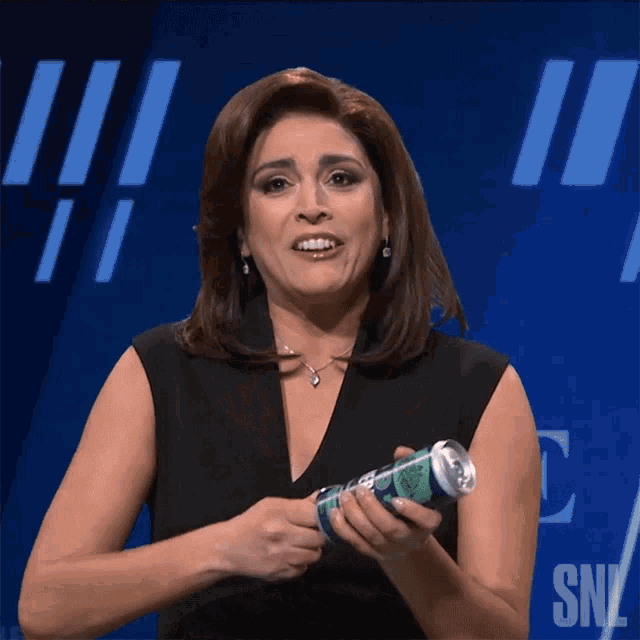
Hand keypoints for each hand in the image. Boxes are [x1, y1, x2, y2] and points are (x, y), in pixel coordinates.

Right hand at [221, 490, 326, 581]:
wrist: (227, 548)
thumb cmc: (251, 522)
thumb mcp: (271, 505)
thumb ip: (298, 503)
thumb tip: (322, 498)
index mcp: (279, 513)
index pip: (315, 514)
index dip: (322, 516)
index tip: (321, 517)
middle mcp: (281, 534)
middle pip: (319, 537)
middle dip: (319, 534)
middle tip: (312, 532)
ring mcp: (280, 556)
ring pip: (315, 555)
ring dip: (312, 550)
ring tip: (302, 544)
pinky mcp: (279, 573)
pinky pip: (303, 569)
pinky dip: (301, 563)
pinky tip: (292, 556)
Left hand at [330, 446, 441, 563]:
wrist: (406, 535)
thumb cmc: (412, 504)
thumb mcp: (417, 488)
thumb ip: (410, 467)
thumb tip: (400, 451)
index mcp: (428, 523)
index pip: (426, 520)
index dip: (412, 511)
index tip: (396, 499)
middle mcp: (411, 539)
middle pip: (391, 529)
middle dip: (371, 509)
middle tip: (359, 490)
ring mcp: (392, 549)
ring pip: (371, 536)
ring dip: (354, 516)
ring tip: (345, 497)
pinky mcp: (374, 553)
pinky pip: (357, 543)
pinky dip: (344, 529)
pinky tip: (335, 513)